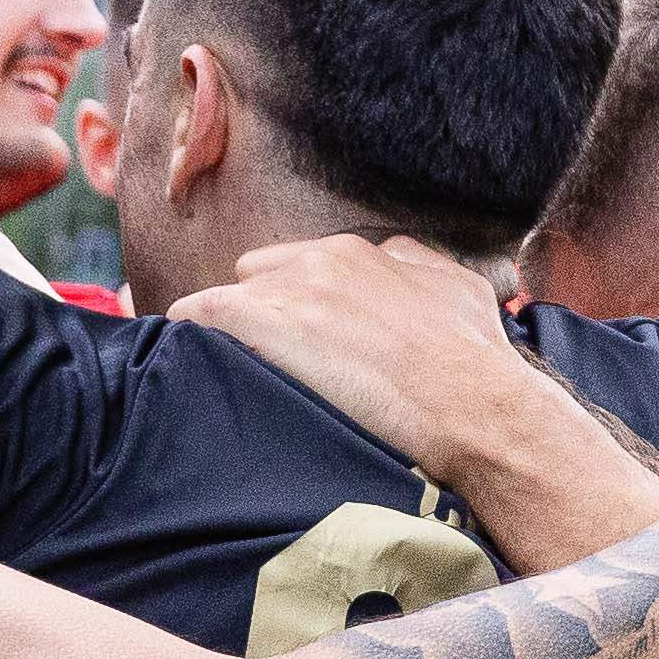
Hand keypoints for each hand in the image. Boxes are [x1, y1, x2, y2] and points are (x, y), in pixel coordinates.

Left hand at [171, 235, 532, 466]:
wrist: (474, 404)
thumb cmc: (475, 357)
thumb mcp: (458, 288)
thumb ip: (417, 266)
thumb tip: (398, 262)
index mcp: (360, 253)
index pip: (300, 266)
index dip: (296, 304)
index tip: (302, 339)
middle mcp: (320, 260)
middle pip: (259, 276)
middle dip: (261, 312)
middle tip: (272, 361)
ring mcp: (291, 292)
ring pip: (229, 301)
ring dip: (231, 335)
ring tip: (229, 374)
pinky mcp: (267, 325)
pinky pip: (199, 314)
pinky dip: (188, 335)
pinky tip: (182, 362)